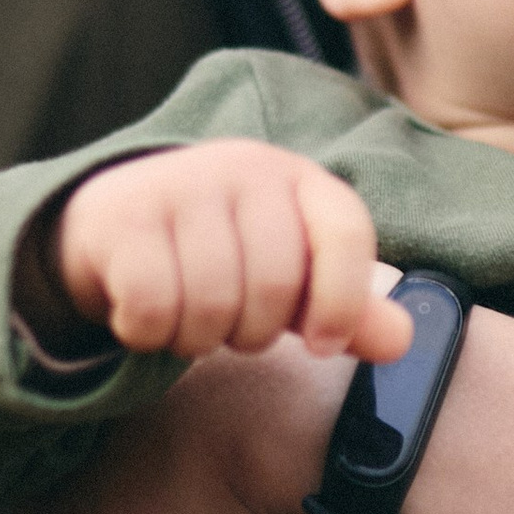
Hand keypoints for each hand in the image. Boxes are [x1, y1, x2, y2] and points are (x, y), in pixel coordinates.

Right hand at [59, 145, 411, 363]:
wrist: (112, 225)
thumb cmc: (217, 255)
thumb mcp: (288, 277)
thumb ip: (346, 309)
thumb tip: (401, 341)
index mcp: (298, 179)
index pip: (346, 232)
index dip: (344, 300)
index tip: (323, 345)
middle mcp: (243, 168)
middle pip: (273, 286)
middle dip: (251, 332)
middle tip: (229, 324)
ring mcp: (179, 185)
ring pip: (211, 302)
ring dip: (196, 337)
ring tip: (187, 318)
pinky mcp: (123, 215)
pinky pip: (152, 306)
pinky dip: (149, 333)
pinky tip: (144, 316)